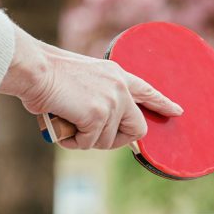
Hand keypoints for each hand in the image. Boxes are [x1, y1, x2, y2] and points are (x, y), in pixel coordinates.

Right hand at [0, 26, 182, 149]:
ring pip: (108, 141)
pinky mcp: (98, 116)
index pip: (147, 90)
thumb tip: (93, 123)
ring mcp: (112, 102)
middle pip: (137, 129)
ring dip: (86, 140)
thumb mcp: (81, 80)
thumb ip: (95, 97)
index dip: (162, 103)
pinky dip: (73, 141)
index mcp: (116, 74)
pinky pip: (89, 144)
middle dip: (117, 140)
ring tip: (67, 123)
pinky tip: (63, 126)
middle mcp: (120, 88)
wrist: (35, 70)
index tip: (177, 111)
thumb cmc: (46, 74)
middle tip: (92, 137)